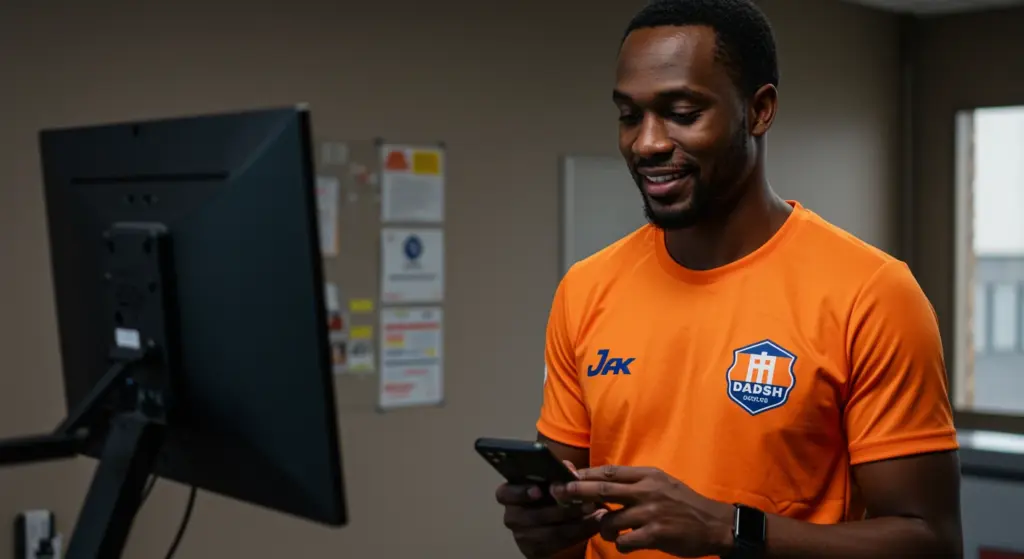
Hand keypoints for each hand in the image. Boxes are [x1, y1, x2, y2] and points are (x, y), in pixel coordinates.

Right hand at [495, 461, 605, 557]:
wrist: (551, 521)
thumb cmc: (549, 494)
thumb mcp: (551, 480)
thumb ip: (558, 472)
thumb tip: (569, 469)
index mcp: (509, 495)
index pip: (504, 494)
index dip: (520, 492)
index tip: (538, 491)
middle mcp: (512, 517)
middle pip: (534, 516)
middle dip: (563, 510)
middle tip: (586, 502)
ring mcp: (522, 536)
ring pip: (550, 532)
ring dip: (576, 523)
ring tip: (596, 513)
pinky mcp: (535, 550)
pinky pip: (560, 544)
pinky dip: (580, 533)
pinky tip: (595, 524)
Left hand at [550, 465, 734, 556]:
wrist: (715, 524)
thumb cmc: (684, 504)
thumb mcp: (661, 483)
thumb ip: (635, 483)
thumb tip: (604, 483)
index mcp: (648, 476)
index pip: (610, 471)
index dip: (586, 474)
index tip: (567, 476)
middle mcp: (647, 491)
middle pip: (603, 489)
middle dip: (577, 491)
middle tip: (559, 493)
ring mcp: (652, 513)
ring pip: (610, 520)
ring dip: (604, 528)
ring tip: (611, 531)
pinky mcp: (657, 534)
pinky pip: (625, 542)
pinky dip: (621, 545)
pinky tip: (629, 544)